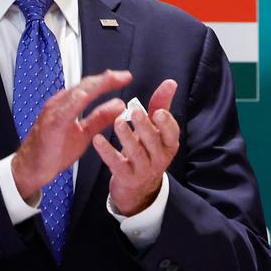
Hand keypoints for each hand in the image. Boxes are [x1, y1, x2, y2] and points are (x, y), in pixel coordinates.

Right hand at [11, 70, 131, 200]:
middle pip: (85, 86)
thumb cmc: (53, 151)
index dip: (108, 81)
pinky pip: (63, 111)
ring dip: (93, 86)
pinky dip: (74, 102)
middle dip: (105, 79)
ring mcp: (53, 113)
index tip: (126, 77)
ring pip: (75, 95)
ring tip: (109, 79)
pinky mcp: (50, 126)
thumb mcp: (84, 133)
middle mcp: (60, 104)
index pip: (90, 87)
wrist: (31, 168)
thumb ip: (100, 118)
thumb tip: (119, 105)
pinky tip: (84, 96)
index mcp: (68, 105)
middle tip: (125, 76)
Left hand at [92, 79, 179, 216]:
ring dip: (127, 137)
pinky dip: (107, 152)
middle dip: (145, 126)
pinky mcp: (126, 177)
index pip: (172, 133)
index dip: (166, 123)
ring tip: (118, 122)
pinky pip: (117, 164)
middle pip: (153, 142)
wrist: (137, 188)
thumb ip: (161, 105)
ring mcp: (142, 169)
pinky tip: (98, 140)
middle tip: (135, 111)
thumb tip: (170, 82)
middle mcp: (158, 158)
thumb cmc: (147, 150)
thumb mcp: (156, 130)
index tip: (158, 111)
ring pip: (136, 153)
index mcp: (168, 144)